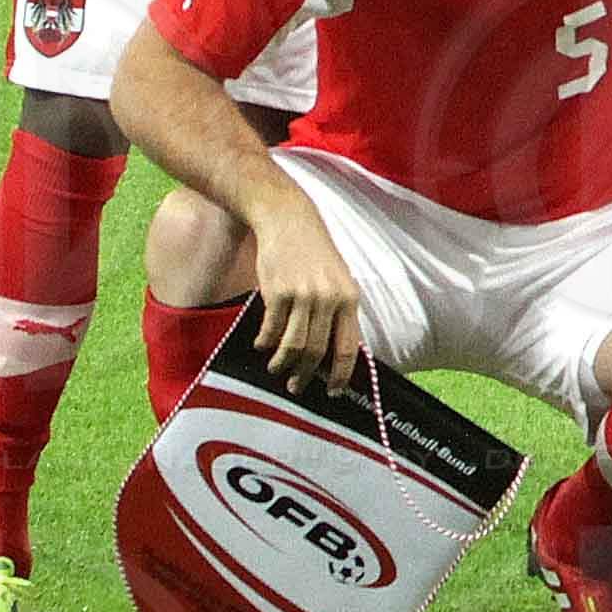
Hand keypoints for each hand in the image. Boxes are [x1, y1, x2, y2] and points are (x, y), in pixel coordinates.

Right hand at [247, 205, 370, 389]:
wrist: (289, 221)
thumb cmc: (315, 254)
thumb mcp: (337, 280)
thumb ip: (338, 312)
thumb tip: (333, 354)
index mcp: (349, 298)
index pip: (348, 347)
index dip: (340, 374)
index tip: (332, 391)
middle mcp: (329, 298)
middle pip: (317, 352)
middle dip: (306, 375)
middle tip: (296, 386)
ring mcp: (303, 296)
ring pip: (293, 346)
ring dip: (282, 363)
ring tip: (277, 368)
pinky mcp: (277, 292)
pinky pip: (270, 330)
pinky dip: (265, 343)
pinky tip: (262, 345)